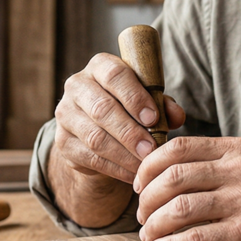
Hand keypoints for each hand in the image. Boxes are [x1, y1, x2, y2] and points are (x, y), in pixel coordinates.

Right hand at [52, 53, 186, 184]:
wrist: (99, 129)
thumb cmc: (129, 107)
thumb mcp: (148, 101)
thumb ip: (163, 104)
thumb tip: (177, 116)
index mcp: (100, 66)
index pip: (114, 75)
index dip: (134, 97)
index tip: (153, 118)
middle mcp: (77, 86)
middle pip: (102, 109)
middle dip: (130, 132)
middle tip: (151, 149)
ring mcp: (66, 114)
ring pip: (95, 137)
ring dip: (124, 154)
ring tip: (144, 164)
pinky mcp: (63, 142)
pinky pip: (90, 158)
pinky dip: (115, 168)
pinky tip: (133, 174)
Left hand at [133, 136, 240, 240]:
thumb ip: (214, 169)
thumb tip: (160, 179)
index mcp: (238, 149)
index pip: (178, 148)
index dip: (149, 167)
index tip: (138, 186)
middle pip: (173, 177)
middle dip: (147, 200)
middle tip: (141, 217)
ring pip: (180, 208)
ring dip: (154, 225)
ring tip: (148, 237)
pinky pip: (196, 238)